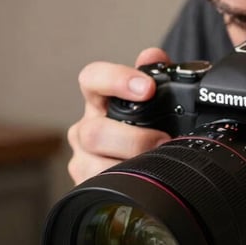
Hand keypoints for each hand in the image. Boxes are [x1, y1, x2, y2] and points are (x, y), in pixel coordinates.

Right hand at [66, 47, 172, 183]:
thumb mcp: (154, 107)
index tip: (147, 88)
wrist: (137, 177)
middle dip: (134, 138)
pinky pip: (100, 188)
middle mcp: (85, 130)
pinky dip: (125, 187)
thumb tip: (153, 56)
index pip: (92, 79)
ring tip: (156, 167)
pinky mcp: (86, 187)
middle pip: (94, 131)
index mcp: (99, 102)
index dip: (117, 80)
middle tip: (163, 141)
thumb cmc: (145, 136)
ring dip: (129, 166)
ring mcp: (83, 160)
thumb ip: (156, 78)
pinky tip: (142, 185)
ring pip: (94, 163)